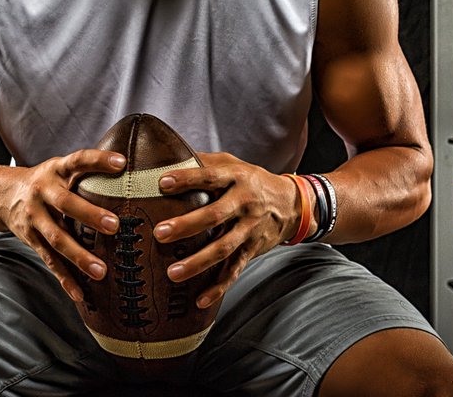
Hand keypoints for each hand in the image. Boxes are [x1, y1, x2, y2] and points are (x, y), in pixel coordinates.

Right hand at [0, 149, 126, 301]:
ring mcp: (35, 217)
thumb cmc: (47, 181)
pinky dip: (65, 279)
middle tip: (114, 226)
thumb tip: (133, 168)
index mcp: (56, 170)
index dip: (99, 160)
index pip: (78, 160)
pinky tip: (80, 294)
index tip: (122, 162)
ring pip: (57, 238)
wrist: (2, 195)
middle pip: (65, 203)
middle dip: (89, 215)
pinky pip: (49, 261)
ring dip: (79, 256)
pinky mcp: (31, 239)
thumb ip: (87, 170)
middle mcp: (43, 192)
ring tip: (102, 271)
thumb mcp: (61, 168)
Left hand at [155, 151, 309, 308]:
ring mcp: (249, 229)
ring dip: (198, 262)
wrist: (292, 203)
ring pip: (223, 248)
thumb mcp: (232, 163)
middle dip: (187, 225)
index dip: (187, 178)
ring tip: (173, 273)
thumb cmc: (251, 180)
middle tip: (160, 233)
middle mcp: (244, 203)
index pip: (210, 176)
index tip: (162, 183)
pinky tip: (200, 300)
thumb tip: (167, 152)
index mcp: (236, 178)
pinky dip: (218, 287)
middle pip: (214, 215)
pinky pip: (235, 270)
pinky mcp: (252, 249)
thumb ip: (203, 161)